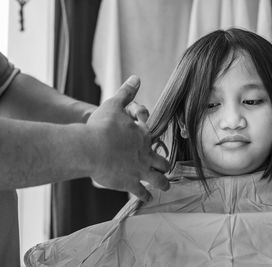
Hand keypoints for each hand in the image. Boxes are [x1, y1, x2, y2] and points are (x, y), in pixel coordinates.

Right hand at [86, 75, 169, 200]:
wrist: (90, 148)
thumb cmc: (100, 126)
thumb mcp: (114, 105)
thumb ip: (127, 93)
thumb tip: (137, 77)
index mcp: (143, 136)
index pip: (155, 140)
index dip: (155, 142)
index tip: (155, 146)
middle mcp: (146, 154)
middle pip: (162, 162)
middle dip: (165, 166)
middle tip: (166, 169)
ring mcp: (139, 170)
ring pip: (158, 179)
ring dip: (162, 183)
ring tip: (165, 186)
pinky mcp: (130, 183)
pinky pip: (141, 192)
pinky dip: (145, 195)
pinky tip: (146, 198)